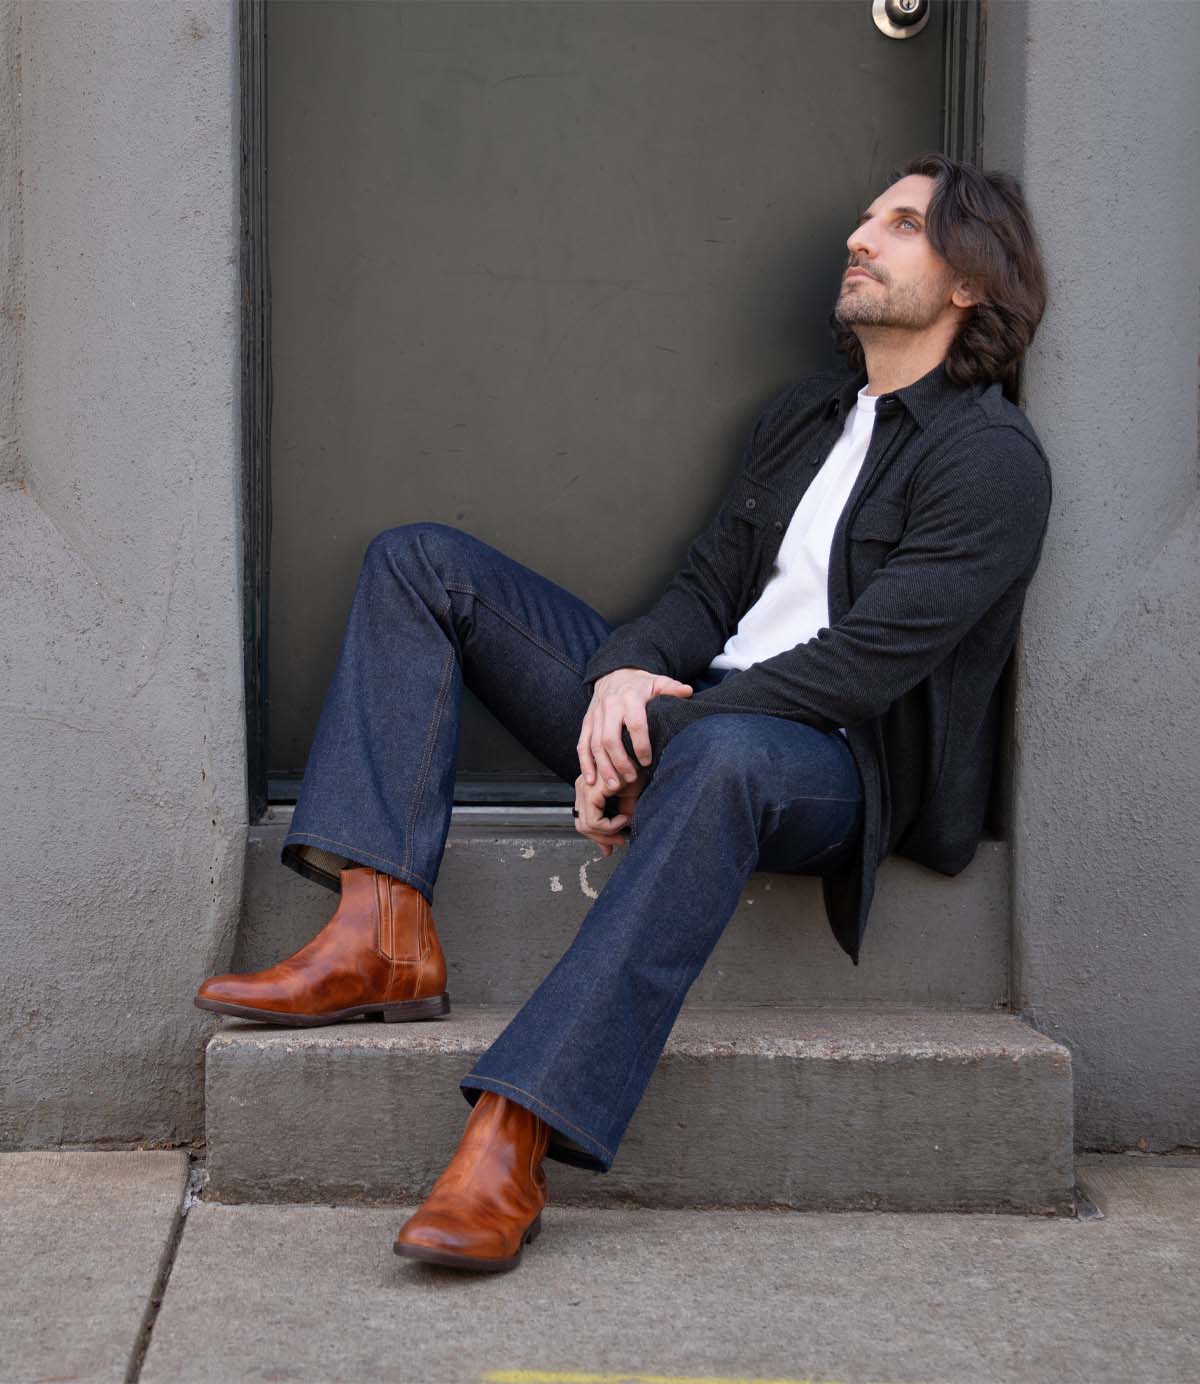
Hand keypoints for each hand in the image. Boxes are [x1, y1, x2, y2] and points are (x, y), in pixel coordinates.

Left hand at [574, 769, 646, 857]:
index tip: (614, 843)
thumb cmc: (638, 773)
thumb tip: (614, 843)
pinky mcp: (592, 791)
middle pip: (582, 826)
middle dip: (602, 838)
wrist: (644, 760)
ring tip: (624, 824)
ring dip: (608, 833)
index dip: (598, 837)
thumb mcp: (627, 801)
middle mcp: (583, 786)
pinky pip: (595, 821)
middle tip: (619, 841)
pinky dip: (610, 826)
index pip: (583, 820)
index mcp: (587, 787)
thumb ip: (617, 821)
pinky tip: (624, 818)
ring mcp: (585, 788)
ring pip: (587, 826)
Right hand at [577, 667, 692, 791]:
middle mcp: (610, 706)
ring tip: (614, 786)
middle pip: (610, 739)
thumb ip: (673, 688)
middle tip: (630, 779)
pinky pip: (582, 744)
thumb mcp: (658, 682)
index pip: (635, 724)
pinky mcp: (587, 722)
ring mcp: (596, 715)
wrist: (614, 674)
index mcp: (630, 697)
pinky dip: (585, 763)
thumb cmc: (641, 684)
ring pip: (595, 745)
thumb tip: (688, 692)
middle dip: (620, 762)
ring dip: (604, 767)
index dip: (641, 745)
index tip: (647, 762)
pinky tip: (591, 779)